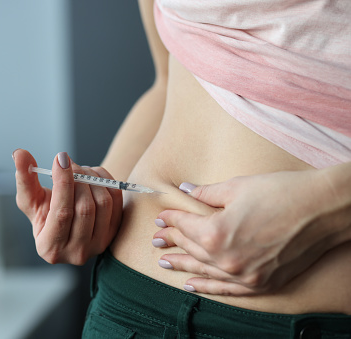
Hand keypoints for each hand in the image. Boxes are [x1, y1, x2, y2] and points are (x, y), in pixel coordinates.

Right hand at [13, 149, 121, 264]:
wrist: (70, 223)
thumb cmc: (46, 214)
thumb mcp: (31, 200)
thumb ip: (24, 179)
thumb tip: (19, 154)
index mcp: (50, 247)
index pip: (62, 212)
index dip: (62, 182)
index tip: (60, 158)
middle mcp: (76, 252)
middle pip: (85, 207)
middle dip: (78, 178)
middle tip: (70, 163)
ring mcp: (99, 244)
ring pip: (103, 203)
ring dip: (92, 178)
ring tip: (79, 170)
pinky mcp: (114, 233)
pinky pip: (116, 200)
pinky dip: (105, 180)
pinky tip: (93, 176)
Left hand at [153, 170, 350, 294]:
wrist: (324, 208)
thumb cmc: (281, 192)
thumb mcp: (237, 186)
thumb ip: (206, 193)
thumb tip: (186, 189)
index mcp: (216, 232)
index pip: (184, 226)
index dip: (170, 219)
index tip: (161, 216)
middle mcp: (227, 259)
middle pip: (191, 248)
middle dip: (172, 241)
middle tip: (157, 238)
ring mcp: (244, 275)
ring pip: (204, 270)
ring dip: (182, 265)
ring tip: (164, 261)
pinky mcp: (261, 283)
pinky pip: (226, 289)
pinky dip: (207, 287)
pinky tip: (191, 285)